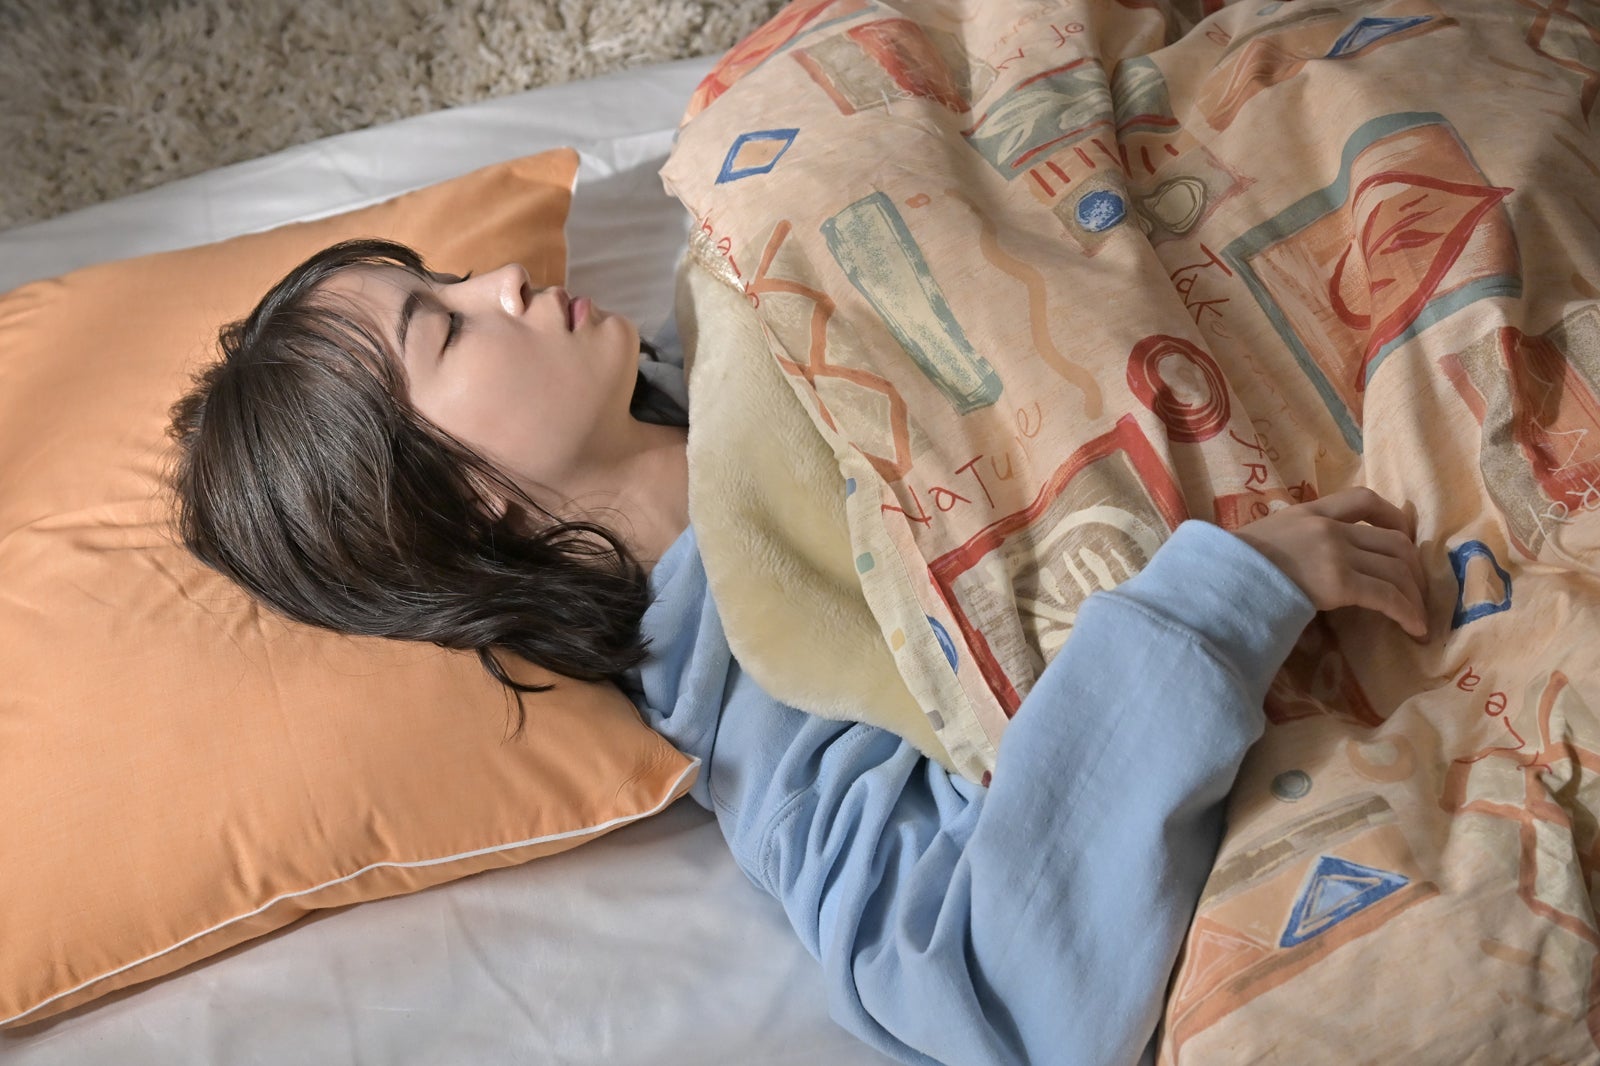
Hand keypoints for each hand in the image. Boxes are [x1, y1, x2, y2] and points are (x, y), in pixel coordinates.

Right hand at [1232, 487, 1430, 641]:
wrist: (1217, 577)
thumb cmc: (1231, 564)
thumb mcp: (1264, 536)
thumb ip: (1291, 538)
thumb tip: (1303, 560)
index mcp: (1309, 512)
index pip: (1363, 499)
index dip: (1395, 516)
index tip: (1405, 536)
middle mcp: (1328, 527)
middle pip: (1393, 540)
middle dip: (1413, 568)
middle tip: (1415, 591)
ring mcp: (1335, 553)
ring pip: (1397, 569)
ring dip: (1414, 595)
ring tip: (1418, 618)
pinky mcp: (1338, 582)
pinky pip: (1387, 596)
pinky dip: (1407, 613)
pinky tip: (1414, 629)